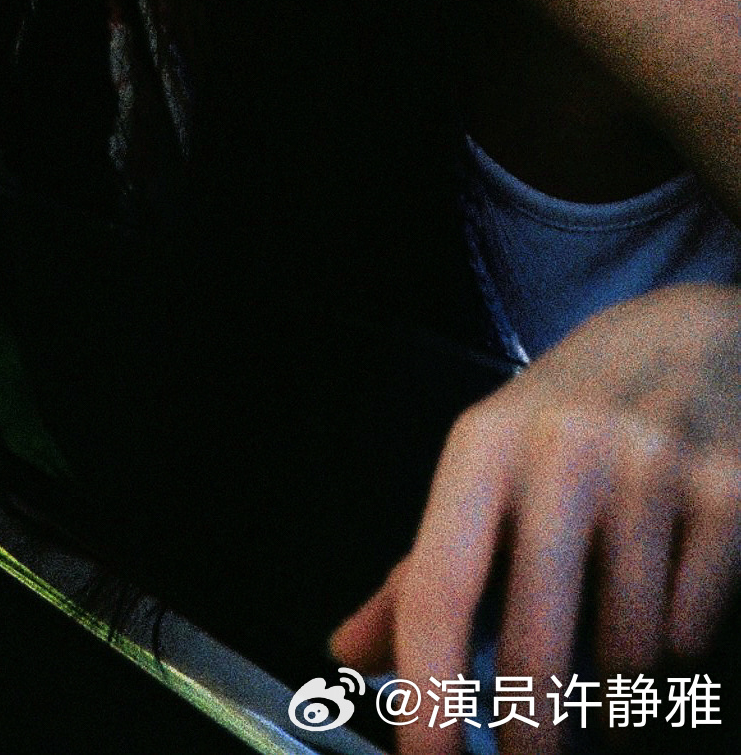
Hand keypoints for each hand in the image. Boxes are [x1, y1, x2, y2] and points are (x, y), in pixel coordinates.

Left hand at [329, 286, 740, 737]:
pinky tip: (671, 606)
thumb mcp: (488, 468)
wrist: (692, 333)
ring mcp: (651, 470)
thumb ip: (422, 569)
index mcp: (484, 448)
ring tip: (615, 671)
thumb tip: (346, 654)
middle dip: (532, 739)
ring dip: (618, 699)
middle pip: (532, 646)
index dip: (426, 694)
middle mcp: (562, 451)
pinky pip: (691, 631)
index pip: (438, 588)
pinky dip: (678, 648)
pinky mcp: (729, 493)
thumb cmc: (574, 416)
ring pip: (625, 657)